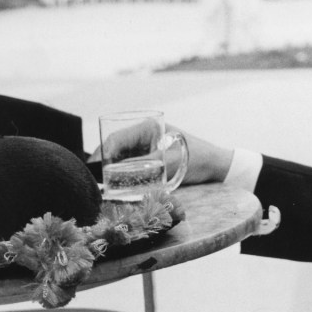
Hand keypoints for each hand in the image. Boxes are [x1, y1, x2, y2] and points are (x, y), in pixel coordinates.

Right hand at [88, 123, 233, 184]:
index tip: (93, 169)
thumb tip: (116, 174)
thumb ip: (142, 168)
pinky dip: (123, 173)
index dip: (100, 153)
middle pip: (116, 147)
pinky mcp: (152, 157)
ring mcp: (148, 145)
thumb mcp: (168, 163)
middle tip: (94, 180)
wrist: (218, 166)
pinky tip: (116, 185)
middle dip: (103, 162)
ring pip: (121, 157)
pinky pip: (131, 164)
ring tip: (102, 185)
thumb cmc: (196, 159)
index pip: (115, 138)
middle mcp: (145, 133)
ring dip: (112, 169)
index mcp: (148, 127)